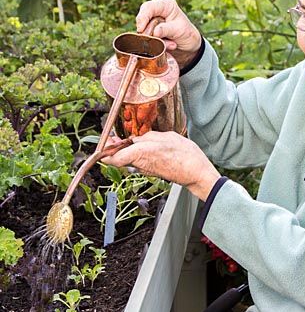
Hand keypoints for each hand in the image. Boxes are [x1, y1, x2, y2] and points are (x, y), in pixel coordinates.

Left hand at [101, 131, 220, 201]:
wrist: (196, 173)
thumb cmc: (185, 155)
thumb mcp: (167, 137)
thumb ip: (149, 137)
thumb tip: (137, 140)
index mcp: (141, 152)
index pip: (114, 158)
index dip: (104, 152)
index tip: (100, 146)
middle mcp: (140, 163)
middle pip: (119, 158)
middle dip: (114, 148)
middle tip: (113, 138)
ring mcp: (145, 169)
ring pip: (129, 159)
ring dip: (125, 151)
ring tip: (126, 139)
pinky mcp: (152, 171)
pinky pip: (138, 162)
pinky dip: (136, 154)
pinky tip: (142, 146)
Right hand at [136, 0, 202, 67]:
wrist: (188, 44)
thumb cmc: (186, 33)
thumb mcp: (179, 30)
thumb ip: (166, 29)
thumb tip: (155, 32)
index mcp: (166, 4)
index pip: (148, 7)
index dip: (142, 18)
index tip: (141, 30)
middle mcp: (157, 10)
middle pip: (143, 21)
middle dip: (151, 34)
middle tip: (163, 42)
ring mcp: (152, 21)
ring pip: (143, 31)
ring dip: (155, 41)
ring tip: (170, 44)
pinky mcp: (150, 31)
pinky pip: (146, 39)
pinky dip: (155, 45)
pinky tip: (167, 46)